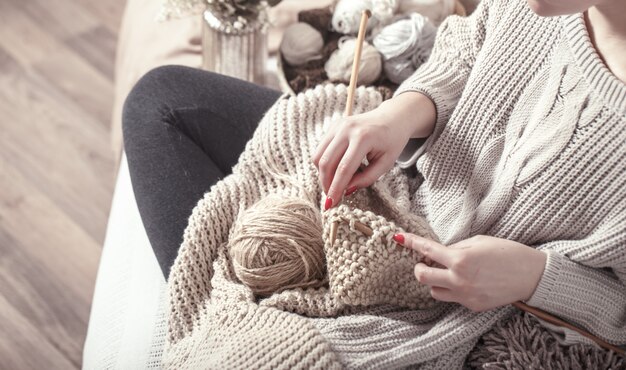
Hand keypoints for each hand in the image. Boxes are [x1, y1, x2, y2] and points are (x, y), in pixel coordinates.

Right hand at [312, 92, 435, 209]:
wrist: (392, 118)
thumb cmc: (391, 142)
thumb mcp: (385, 164)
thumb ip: (366, 179)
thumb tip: (346, 190)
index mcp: (363, 138)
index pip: (344, 168)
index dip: (336, 188)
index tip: (331, 204)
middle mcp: (346, 129)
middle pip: (326, 162)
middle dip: (326, 183)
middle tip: (331, 197)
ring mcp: (337, 126)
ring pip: (318, 156)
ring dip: (323, 174)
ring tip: (335, 183)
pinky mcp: (333, 126)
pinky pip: (320, 149)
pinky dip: (325, 164)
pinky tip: (337, 169)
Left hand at [394, 233, 546, 311]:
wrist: (532, 276)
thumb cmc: (508, 253)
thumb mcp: (479, 241)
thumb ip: (457, 247)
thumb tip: (441, 252)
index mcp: (460, 259)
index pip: (427, 250)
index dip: (411, 243)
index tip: (399, 238)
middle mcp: (459, 280)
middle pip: (422, 277)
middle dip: (419, 268)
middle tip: (426, 263)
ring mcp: (465, 295)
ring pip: (434, 292)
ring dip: (436, 281)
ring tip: (448, 273)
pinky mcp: (472, 306)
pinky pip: (453, 299)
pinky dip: (453, 290)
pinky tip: (467, 282)